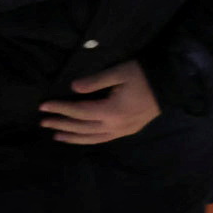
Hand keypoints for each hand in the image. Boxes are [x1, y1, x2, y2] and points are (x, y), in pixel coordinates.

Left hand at [40, 61, 160, 143]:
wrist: (170, 85)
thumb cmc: (143, 75)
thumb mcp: (119, 72)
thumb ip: (95, 81)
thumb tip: (73, 89)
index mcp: (111, 111)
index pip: (79, 112)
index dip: (60, 109)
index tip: (44, 107)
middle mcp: (115, 126)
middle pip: (82, 128)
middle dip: (61, 125)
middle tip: (43, 122)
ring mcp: (122, 131)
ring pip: (92, 138)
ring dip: (73, 137)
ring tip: (56, 136)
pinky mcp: (128, 131)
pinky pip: (103, 139)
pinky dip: (88, 139)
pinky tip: (81, 138)